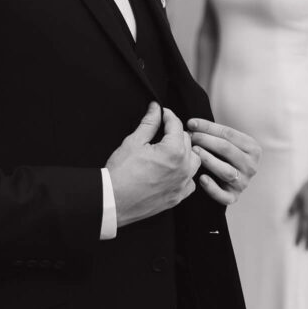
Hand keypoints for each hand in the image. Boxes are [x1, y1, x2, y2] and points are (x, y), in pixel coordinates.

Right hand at [106, 103, 200, 227]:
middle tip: (162, 130)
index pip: (177, 125)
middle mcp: (182, 169)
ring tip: (170, 149)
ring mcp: (181, 185)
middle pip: (187, 141)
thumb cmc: (121, 173)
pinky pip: (190, 182)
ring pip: (194, 161)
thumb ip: (149, 123)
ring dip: (185, 152)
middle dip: (175, 132)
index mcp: (173, 152)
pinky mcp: (177, 197)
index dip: (168, 115)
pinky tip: (173, 170)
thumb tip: (155, 109)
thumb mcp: (134, 141)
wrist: (113, 200)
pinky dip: (185, 173)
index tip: (162, 113)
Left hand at [186, 119, 260, 205]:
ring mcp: (243, 182)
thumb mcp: (227, 141)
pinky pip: (224, 196)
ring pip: (226, 171)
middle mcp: (251, 166)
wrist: (232, 177)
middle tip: (190, 137)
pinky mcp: (234, 196)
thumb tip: (192, 125)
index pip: (228, 134)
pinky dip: (213, 188)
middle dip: (206, 140)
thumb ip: (213, 132)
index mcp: (252, 148)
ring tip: (194, 152)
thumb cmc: (226, 154)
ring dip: (208, 160)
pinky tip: (201, 178)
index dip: (208, 127)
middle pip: (227, 149)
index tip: (191, 123)